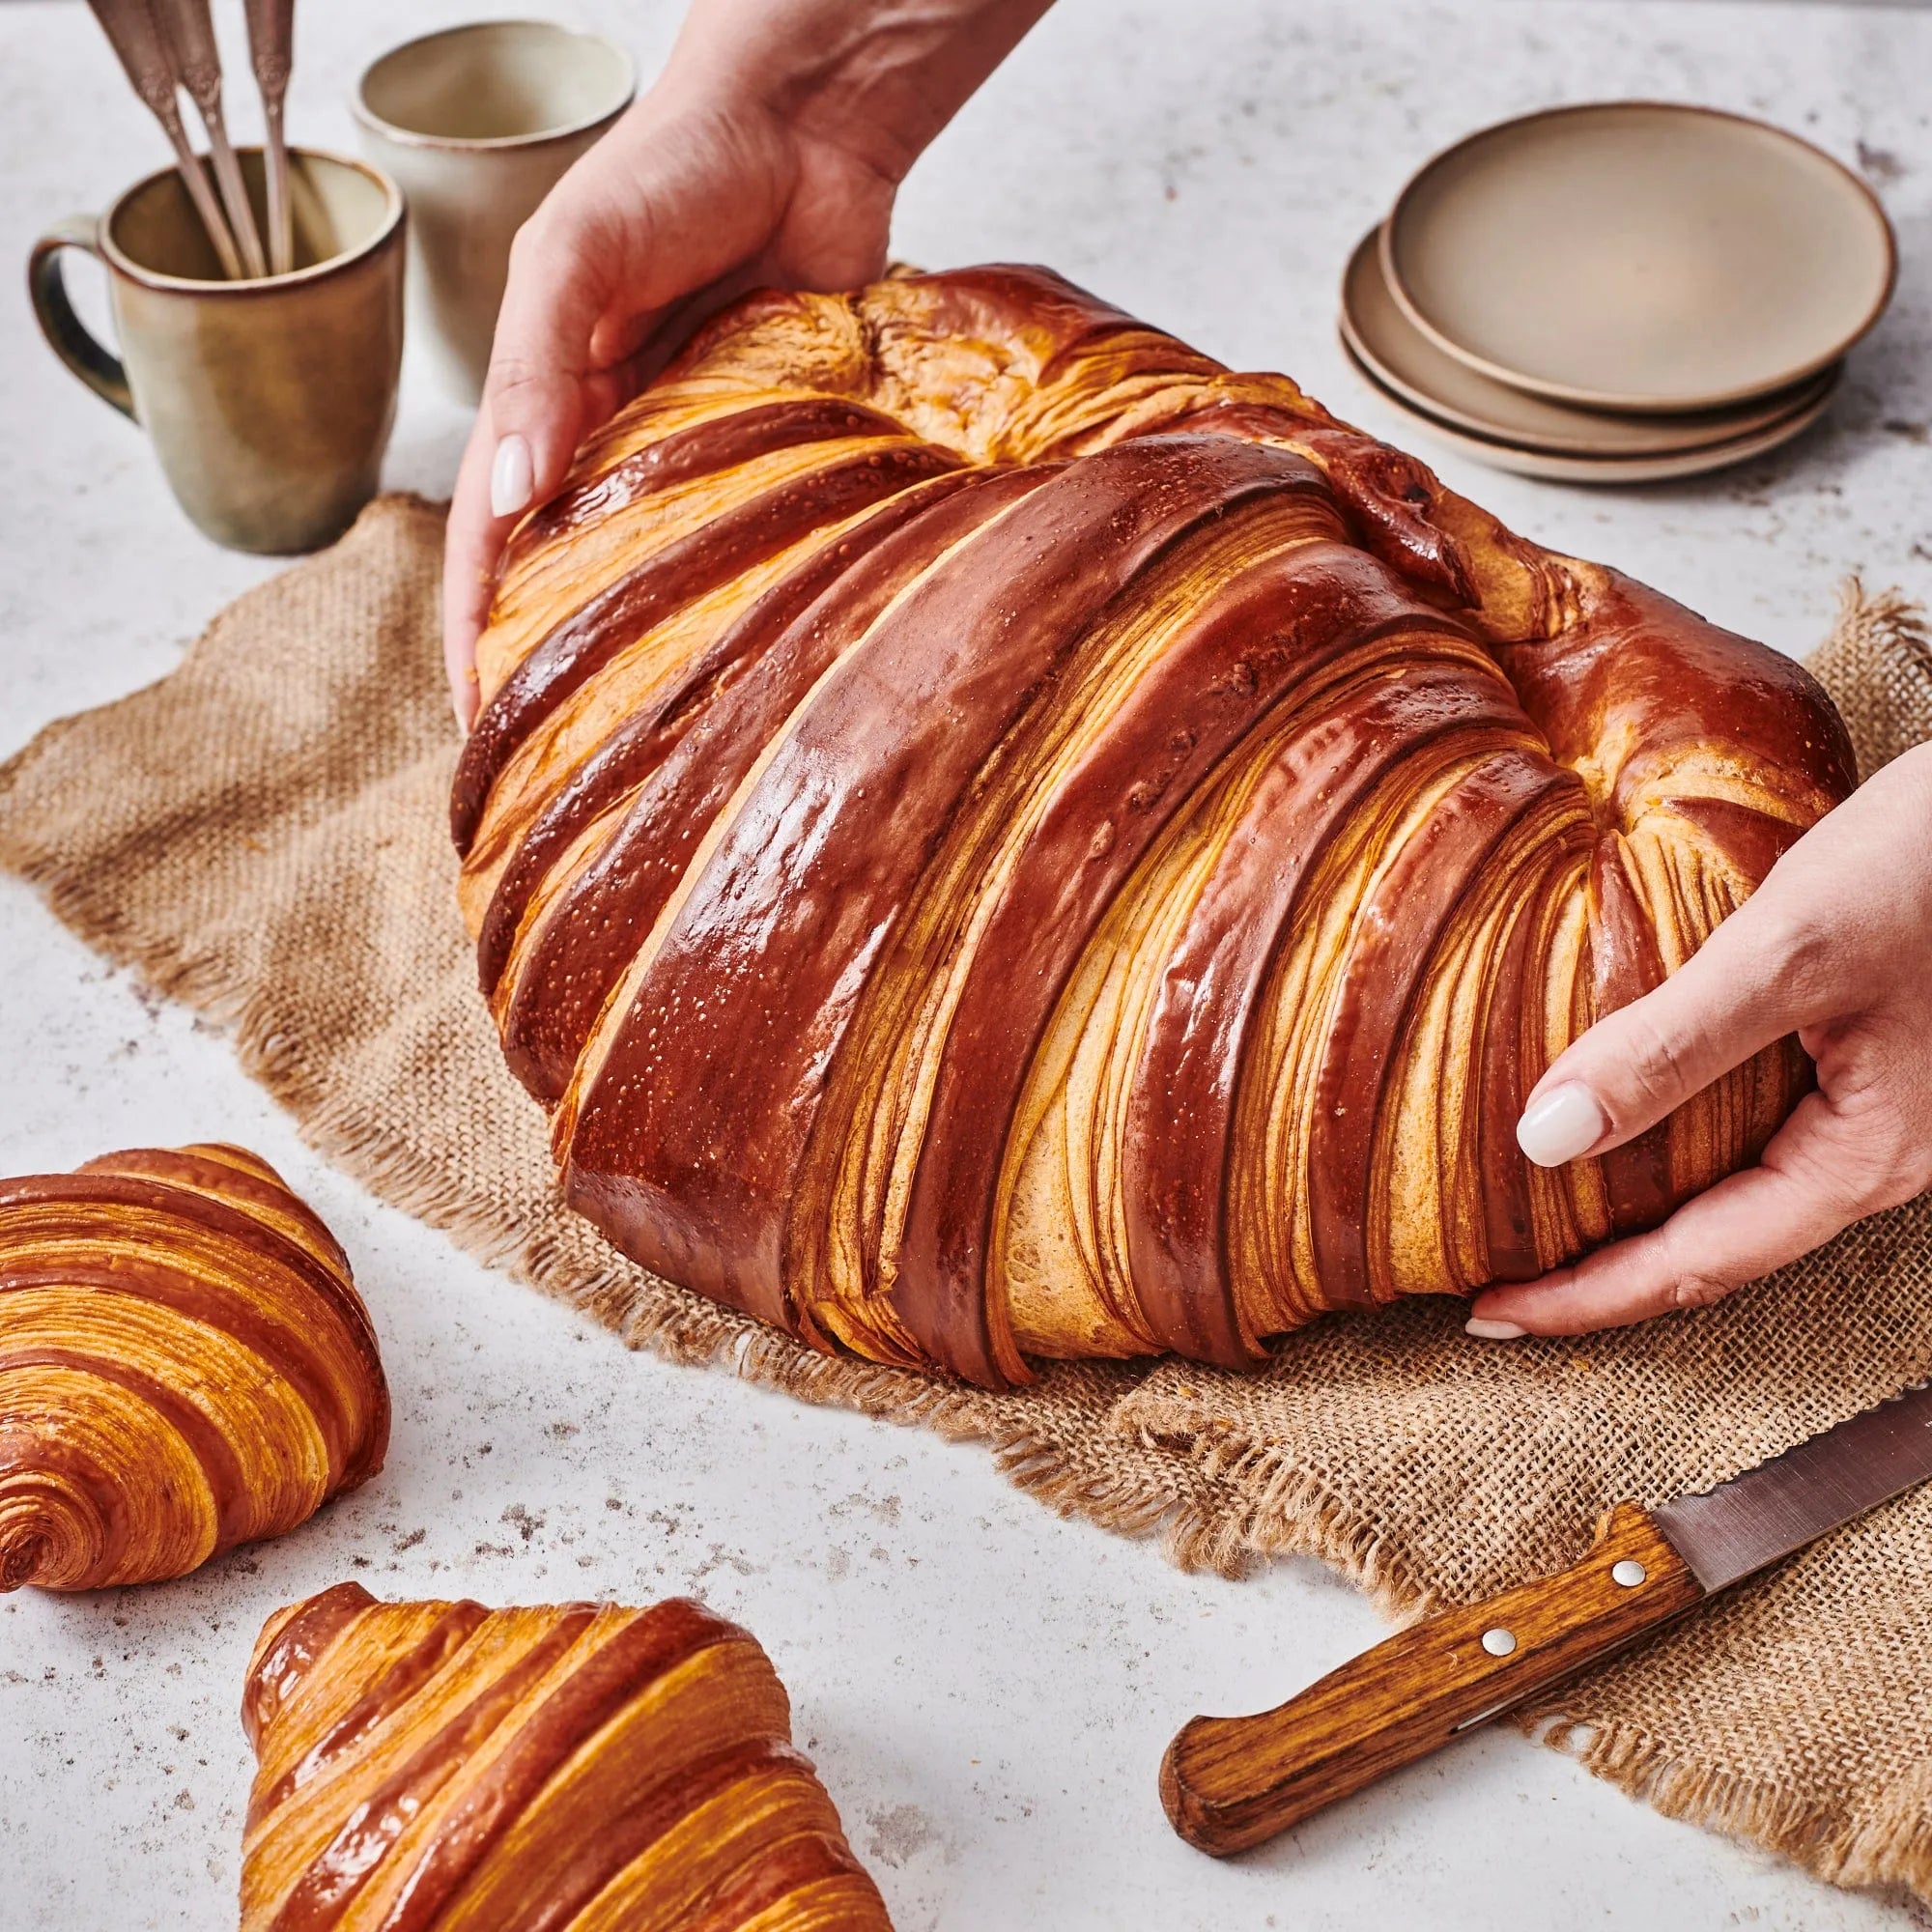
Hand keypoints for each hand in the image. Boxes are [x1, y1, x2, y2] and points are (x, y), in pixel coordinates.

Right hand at [441, 0, 1053, 724]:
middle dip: (556, 659)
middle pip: (569, 569)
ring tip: (648, 735)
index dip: (476, 626)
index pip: (493, 535)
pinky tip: (742, 652)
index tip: (477, 719)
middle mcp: (612, 436)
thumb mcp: (573, 258)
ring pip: (655, 567)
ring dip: (646, 643)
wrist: (808, 127)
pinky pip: (744, 532)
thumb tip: (513, 499)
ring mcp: (693, 448)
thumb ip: (536, 371)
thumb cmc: (673, 166)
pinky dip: (735, 589)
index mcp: (544, 399)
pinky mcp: (772, 445)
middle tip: (562, 760)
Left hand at [1468, 740, 1931, 1337]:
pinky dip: (1667, 1145)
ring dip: (1631, 1216)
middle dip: (1599, 1275)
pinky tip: (1615, 1119)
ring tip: (1535, 1220)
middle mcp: (1872, 1155)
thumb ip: (1670, 1045)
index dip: (1585, 1298)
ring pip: (1731, 1194)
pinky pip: (1748, 1132)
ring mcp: (1871, 1111)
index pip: (1696, 1266)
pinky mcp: (1859, 1058)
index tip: (1487, 1312)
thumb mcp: (1789, 953)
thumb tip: (1544, 1137)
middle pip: (1712, 1248)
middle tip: (1492, 1283)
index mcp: (1863, 1161)